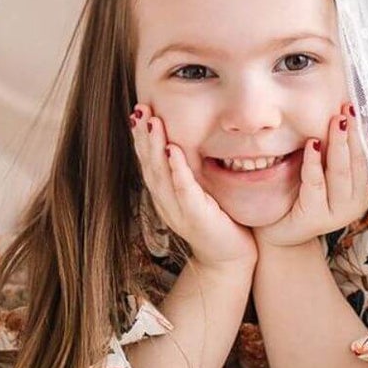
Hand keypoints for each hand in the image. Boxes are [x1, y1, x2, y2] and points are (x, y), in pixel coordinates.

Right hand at [130, 104, 257, 270]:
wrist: (230, 258)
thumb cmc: (217, 220)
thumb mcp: (198, 191)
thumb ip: (187, 170)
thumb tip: (182, 138)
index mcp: (164, 195)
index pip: (148, 162)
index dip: (141, 137)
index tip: (138, 111)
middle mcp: (166, 202)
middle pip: (149, 165)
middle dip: (143, 136)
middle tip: (139, 109)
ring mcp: (178, 211)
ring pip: (160, 175)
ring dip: (155, 146)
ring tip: (152, 122)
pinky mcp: (196, 217)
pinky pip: (184, 190)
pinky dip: (177, 169)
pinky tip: (173, 150)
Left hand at [253, 101, 367, 248]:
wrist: (278, 230)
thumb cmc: (301, 192)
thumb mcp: (322, 169)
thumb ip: (333, 150)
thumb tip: (342, 110)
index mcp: (361, 189)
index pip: (364, 156)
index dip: (361, 131)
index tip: (355, 106)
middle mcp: (354, 203)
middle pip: (356, 162)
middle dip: (351, 133)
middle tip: (346, 108)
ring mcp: (337, 214)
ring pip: (340, 173)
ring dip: (338, 145)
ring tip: (335, 121)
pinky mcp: (316, 218)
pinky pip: (316, 184)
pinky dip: (314, 163)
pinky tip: (313, 144)